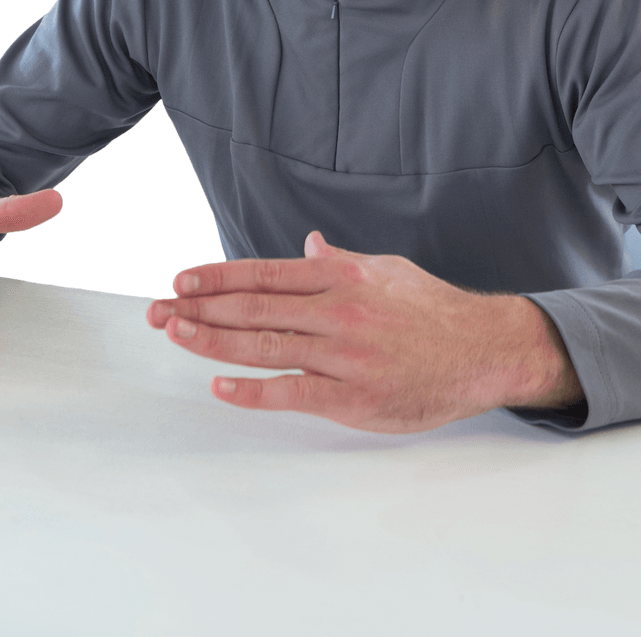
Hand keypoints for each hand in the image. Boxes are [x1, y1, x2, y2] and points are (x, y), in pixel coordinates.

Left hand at [147, 230, 582, 432]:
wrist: (484, 350)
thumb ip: (342, 261)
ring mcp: (344, 354)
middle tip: (157, 310)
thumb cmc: (434, 309)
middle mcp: (338, 310)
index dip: (218, 277)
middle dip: (200, 308)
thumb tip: (308, 244)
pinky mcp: (354, 396)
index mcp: (342, 277)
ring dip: (213, 340)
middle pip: (255, 307)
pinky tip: (221, 387)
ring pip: (265, 344)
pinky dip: (254, 389)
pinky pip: (294, 391)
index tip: (181, 281)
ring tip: (174, 334)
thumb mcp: (388, 270)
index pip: (265, 273)